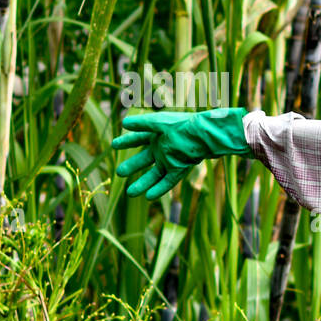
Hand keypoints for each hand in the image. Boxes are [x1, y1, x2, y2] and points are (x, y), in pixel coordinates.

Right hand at [112, 107, 252, 198]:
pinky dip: (159, 189)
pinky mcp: (180, 169)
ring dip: (143, 183)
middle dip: (131, 166)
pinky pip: (168, 181)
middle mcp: (163, 148)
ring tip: (130, 193)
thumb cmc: (185, 126)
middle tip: (118, 173)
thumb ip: (143, 124)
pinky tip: (148, 197)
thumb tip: (123, 123)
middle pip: (144, 159)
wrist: (207, 135)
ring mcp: (171, 159)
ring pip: (154, 174)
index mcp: (158, 134)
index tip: (113, 145)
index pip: (138, 138)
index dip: (126, 141)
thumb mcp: (161, 123)